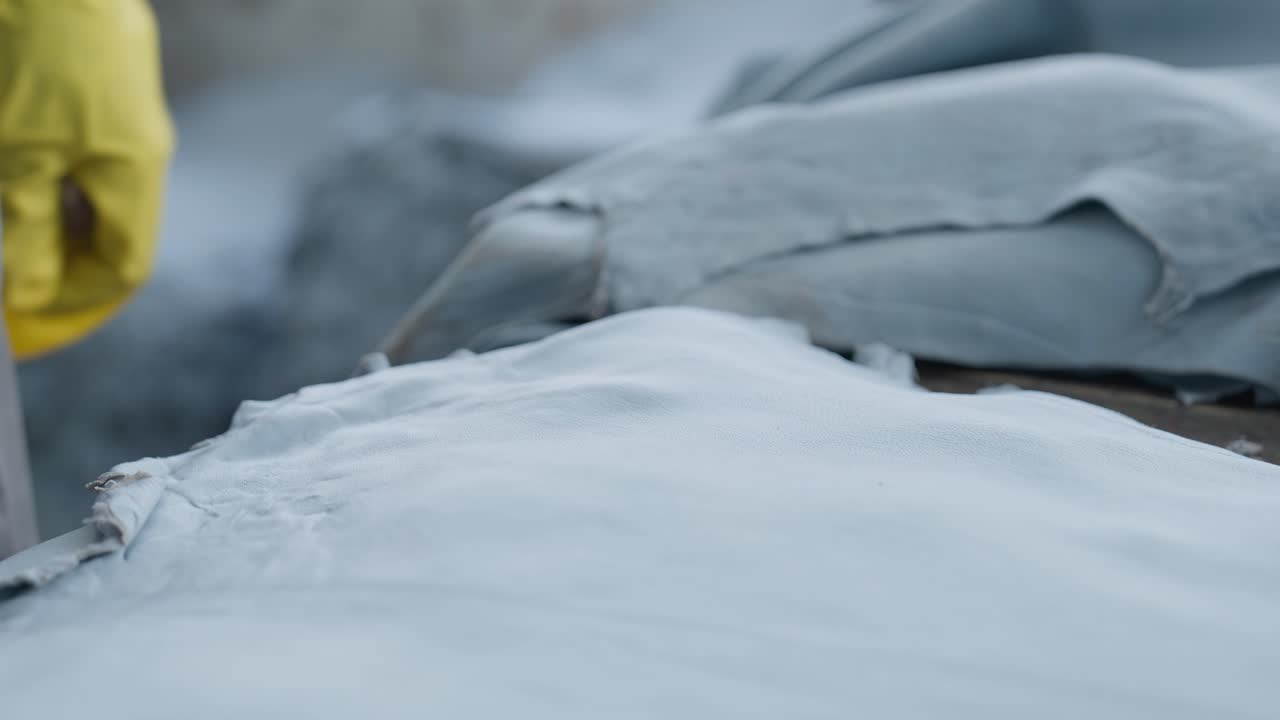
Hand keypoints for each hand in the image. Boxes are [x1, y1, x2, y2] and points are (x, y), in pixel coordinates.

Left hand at [0, 0, 174, 357]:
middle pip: (113, 231)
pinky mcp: (102, 88)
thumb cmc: (34, 58)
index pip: (124, 267)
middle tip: (9, 276)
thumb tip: (31, 293)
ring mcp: (127, 117)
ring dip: (51, 219)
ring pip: (95, 190)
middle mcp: (144, 150)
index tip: (28, 318)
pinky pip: (85, 154)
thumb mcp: (17, 158)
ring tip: (6, 225)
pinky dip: (51, 177)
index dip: (79, 301)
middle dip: (61, 262)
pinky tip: (16, 171)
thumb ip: (28, 233)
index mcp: (136, 176)